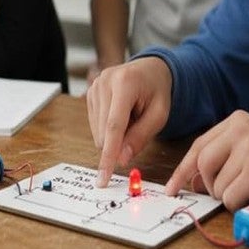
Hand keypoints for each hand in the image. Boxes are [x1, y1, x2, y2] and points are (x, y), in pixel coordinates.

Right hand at [87, 57, 171, 187]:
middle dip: (118, 144)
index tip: (103, 178)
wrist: (150, 69)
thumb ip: (141, 137)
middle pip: (104, 131)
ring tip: (131, 117)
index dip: (108, 154)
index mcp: (125, 83)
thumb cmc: (157, 91)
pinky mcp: (89, 93)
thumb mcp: (159, 115)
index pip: (113, 126)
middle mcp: (104, 82)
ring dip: (115, 135)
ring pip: (98, 131)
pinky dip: (109, 129)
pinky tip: (122, 115)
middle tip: (137, 131)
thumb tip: (121, 159)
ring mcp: (94, 86)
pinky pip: (95, 125)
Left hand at [164, 110, 248, 216]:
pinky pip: (229, 198)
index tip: (172, 188)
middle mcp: (239, 128)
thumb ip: (224, 158)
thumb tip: (193, 182)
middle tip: (228, 193)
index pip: (198, 146)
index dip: (183, 170)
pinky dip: (240, 205)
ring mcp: (247, 148)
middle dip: (209, 185)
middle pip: (202, 164)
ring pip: (216, 185)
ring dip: (230, 196)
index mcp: (237, 120)